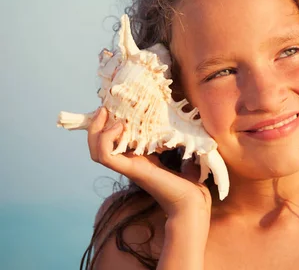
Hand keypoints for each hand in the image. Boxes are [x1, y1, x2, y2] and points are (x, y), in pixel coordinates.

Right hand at [87, 107, 211, 217]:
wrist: (192, 202)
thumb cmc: (190, 183)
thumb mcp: (183, 155)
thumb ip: (181, 142)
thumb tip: (188, 125)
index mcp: (138, 158)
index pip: (112, 142)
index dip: (107, 125)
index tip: (114, 106)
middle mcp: (129, 162)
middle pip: (97, 146)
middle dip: (95, 126)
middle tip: (103, 108)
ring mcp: (128, 167)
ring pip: (97, 151)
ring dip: (97, 130)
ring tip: (109, 115)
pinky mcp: (131, 170)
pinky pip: (105, 155)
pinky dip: (106, 139)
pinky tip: (120, 127)